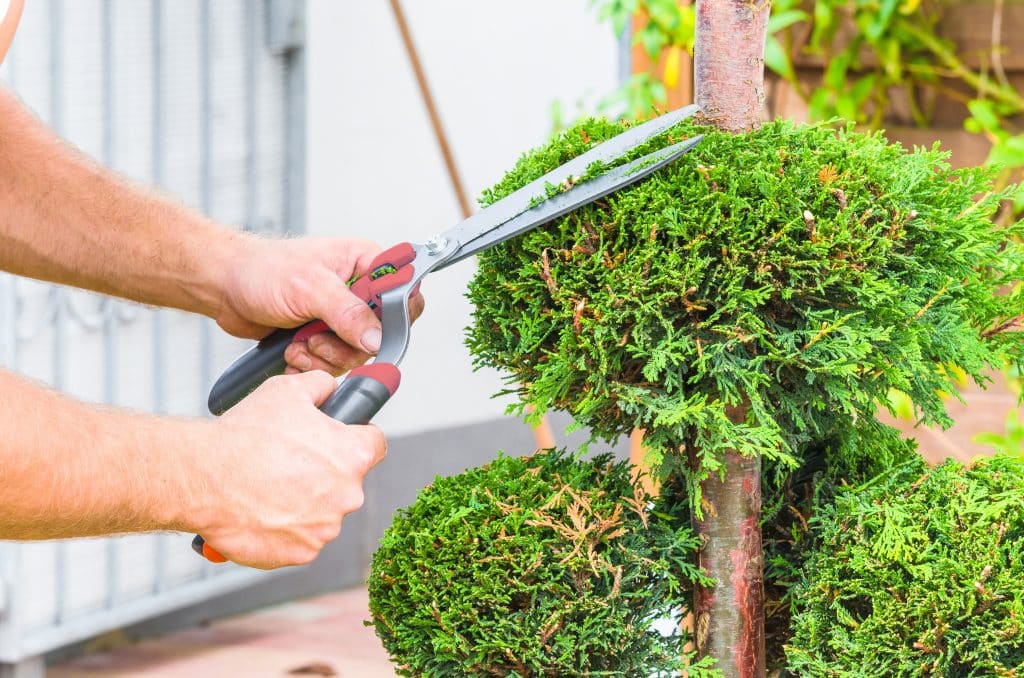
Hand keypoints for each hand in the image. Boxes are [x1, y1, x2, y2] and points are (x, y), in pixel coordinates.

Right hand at [188, 370, 386, 568]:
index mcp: (352, 455)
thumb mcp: (287, 390)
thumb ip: (321, 385)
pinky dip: (285, 530)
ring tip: (268, 488)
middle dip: (323, 473)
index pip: (375, 444)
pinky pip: (301, 540)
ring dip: (303, 503)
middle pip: (346, 481)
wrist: (203, 479)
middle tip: (288, 464)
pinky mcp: (302, 553)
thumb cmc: (244, 436)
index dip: (357, 437)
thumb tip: (331, 388)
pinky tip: (262, 512)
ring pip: (323, 512)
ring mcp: (325, 528)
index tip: (342, 438)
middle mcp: (347, 494)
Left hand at [217, 236, 424, 375]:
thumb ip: (348, 313)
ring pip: (356, 353)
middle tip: (317, 338)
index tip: (368, 331)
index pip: (403, 292)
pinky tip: (292, 350)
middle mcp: (358, 290)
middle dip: (345, 344)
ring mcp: (341, 316)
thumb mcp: (309, 287)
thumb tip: (378, 337)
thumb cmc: (262, 270)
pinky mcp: (325, 336)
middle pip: (380, 333)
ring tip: (299, 342)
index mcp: (365, 263)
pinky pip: (334, 363)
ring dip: (324, 356)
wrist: (224, 287)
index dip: (392, 317)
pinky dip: (312, 363)